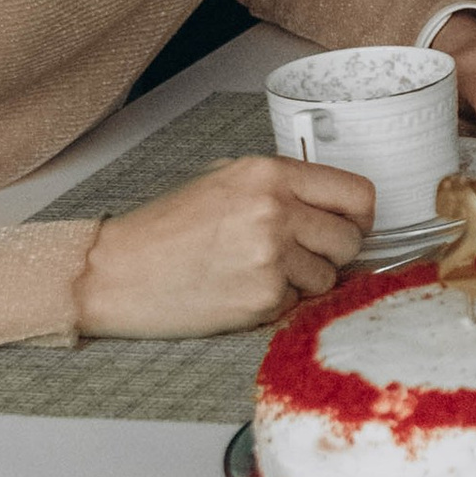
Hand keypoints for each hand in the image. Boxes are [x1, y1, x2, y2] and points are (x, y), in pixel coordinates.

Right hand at [78, 154, 374, 337]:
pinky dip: (277, 302)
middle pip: (351, 238)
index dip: (358, 215)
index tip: (349, 224)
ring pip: (329, 276)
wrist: (116, 272)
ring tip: (257, 271)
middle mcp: (276, 210)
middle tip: (298, 254)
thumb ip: (280, 185)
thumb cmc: (164, 228)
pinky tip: (240, 289)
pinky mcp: (263, 298)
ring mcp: (272, 256)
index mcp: (268, 173)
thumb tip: (332, 202)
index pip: (357, 193)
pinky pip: (298, 303)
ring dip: (304, 280)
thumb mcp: (222, 179)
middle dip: (332, 251)